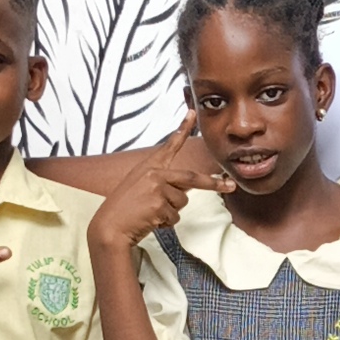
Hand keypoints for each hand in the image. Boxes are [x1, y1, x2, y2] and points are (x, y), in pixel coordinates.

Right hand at [87, 118, 232, 249]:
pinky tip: (149, 220)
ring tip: (150, 212)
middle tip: (230, 185)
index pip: (169, 145)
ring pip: (182, 202)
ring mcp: (157, 188)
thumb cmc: (125, 209)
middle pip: (191, 178)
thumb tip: (185, 189)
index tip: (192, 113)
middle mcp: (154, 173)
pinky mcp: (158, 204)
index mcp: (149, 167)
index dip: (182, 128)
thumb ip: (163, 183)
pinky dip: (165, 223)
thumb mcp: (141, 187)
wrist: (109, 226)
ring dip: (171, 212)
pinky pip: (174, 216)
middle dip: (213, 183)